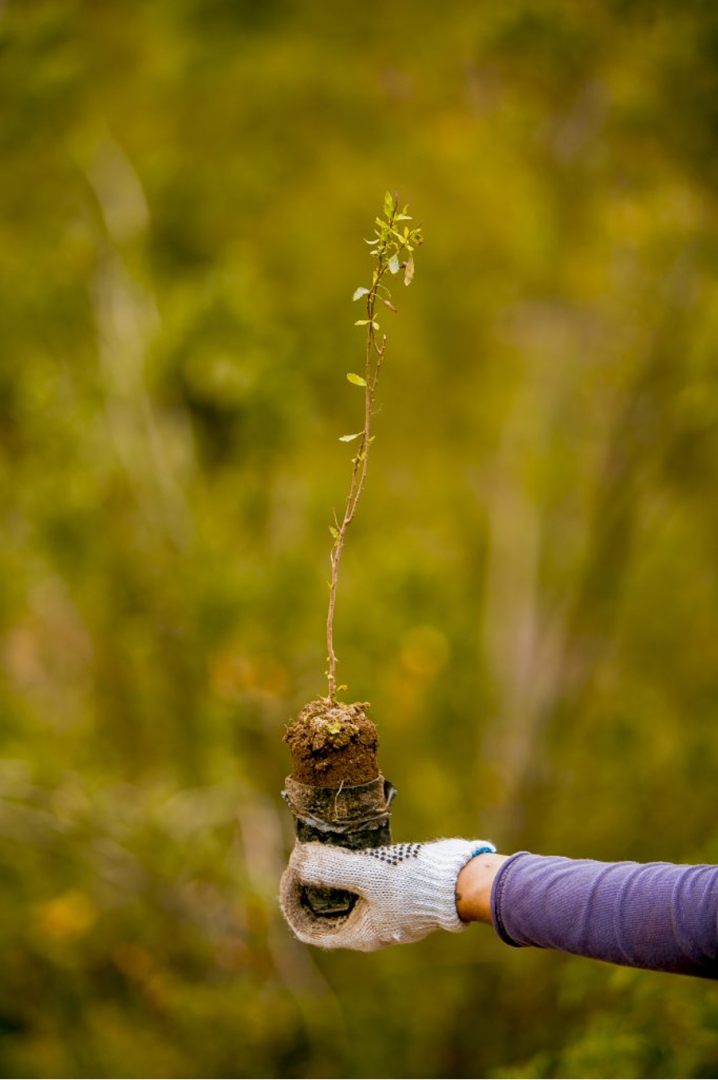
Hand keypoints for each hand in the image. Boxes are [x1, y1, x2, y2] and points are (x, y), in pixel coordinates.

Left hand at [280, 838, 494, 951]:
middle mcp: (368, 927)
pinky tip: (345, 849)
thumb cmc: (416, 886)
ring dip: (327, 876)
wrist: (460, 881)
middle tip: (300, 858)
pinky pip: (360, 885)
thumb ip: (334, 869)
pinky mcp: (393, 892)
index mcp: (359, 934)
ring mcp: (382, 910)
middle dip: (306, 887)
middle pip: (322, 913)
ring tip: (317, 850)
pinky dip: (347, 870)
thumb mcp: (371, 876)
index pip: (309, 928)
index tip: (289, 874)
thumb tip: (298, 862)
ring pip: (341, 897)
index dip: (292, 903)